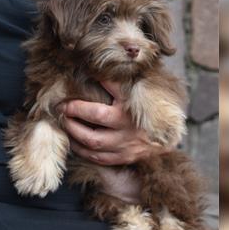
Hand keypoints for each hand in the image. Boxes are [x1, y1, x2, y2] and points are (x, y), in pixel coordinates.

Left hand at [58, 80, 173, 165]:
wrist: (166, 133)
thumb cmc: (146, 108)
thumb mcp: (134, 92)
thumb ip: (115, 83)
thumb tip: (94, 71)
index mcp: (128, 112)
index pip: (99, 108)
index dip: (78, 106)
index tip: (65, 100)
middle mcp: (126, 131)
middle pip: (93, 128)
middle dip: (73, 119)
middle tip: (62, 111)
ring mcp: (125, 147)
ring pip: (93, 145)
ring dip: (74, 135)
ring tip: (66, 124)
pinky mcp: (123, 158)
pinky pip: (98, 158)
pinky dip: (83, 150)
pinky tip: (75, 141)